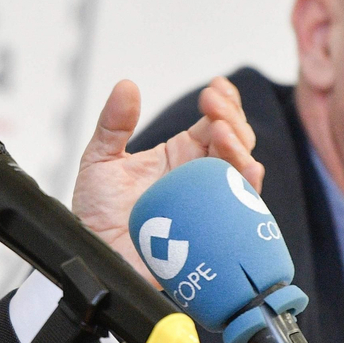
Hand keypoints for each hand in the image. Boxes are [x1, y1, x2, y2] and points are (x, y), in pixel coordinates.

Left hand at [72, 77, 263, 283]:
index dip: (223, 102)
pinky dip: (250, 186)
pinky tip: (245, 168)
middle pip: (236, 141)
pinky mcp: (213, 230)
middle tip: (212, 103)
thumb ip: (113, 124)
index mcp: (181, 155)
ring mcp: (210, 203)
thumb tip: (126, 86)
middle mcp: (201, 178)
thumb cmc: (97, 215)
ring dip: (239, 145)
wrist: (93, 256)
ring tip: (220, 130)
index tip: (214, 88)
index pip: (215, 122)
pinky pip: (245, 210)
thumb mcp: (100, 160)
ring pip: (243, 170)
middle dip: (231, 117)